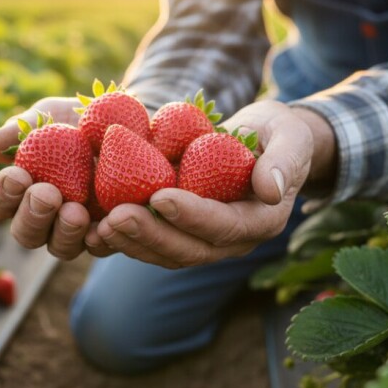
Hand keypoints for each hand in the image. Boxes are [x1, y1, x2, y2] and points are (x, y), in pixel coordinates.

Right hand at [0, 97, 93, 259]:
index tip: (16, 175)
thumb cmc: (76, 121)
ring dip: (65, 232)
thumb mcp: (49, 117)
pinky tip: (103, 226)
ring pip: (61, 247)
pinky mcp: (108, 234)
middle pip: (27, 233)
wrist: (125, 122)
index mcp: (21, 193)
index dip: (3, 193)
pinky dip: (100, 240)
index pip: (1, 202)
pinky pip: (101, 247)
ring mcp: (75, 231)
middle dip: (33, 215)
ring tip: (75, 211)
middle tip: (46, 194)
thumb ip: (21, 130)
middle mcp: (45, 219)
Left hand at [86, 100, 337, 267]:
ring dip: (131, 243)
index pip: (224, 226)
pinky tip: (96, 226)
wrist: (264, 142)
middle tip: (116, 216)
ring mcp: (205, 242)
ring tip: (99, 226)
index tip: (160, 196)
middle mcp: (233, 241)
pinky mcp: (182, 235)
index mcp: (261, 221)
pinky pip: (152, 244)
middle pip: (189, 249)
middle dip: (151, 234)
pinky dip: (125, 239)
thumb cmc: (278, 134)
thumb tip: (272, 190)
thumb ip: (284, 161)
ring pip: (166, 254)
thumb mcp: (291, 137)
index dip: (192, 215)